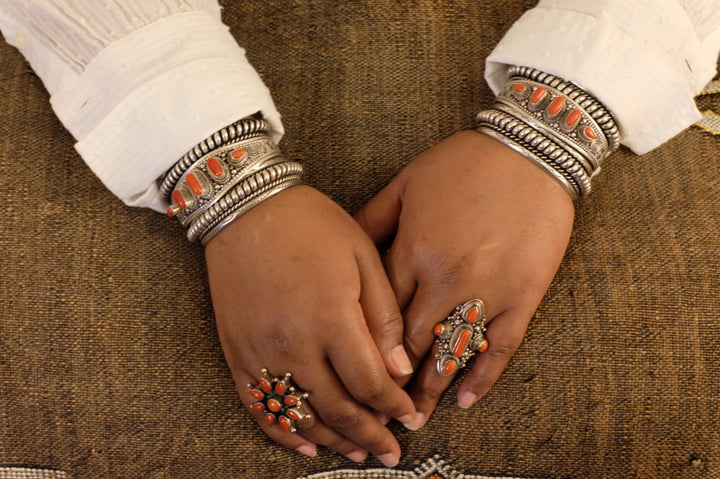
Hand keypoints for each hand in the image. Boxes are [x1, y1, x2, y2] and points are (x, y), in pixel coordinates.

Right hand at [205, 185, 414, 465]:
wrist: (245, 209)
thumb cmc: (311, 226)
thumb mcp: (362, 258)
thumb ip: (383, 317)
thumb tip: (400, 371)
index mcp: (331, 318)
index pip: (371, 384)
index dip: (394, 407)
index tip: (410, 418)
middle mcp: (294, 344)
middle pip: (338, 409)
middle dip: (369, 434)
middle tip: (390, 451)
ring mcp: (260, 353)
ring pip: (302, 416)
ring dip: (333, 440)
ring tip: (357, 453)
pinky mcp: (236, 353)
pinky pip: (260, 407)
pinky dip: (284, 432)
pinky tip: (305, 444)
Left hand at [355, 131, 573, 427]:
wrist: (529, 149)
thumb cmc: (462, 164)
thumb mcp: (405, 184)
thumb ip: (372, 221)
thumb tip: (344, 250)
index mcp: (413, 252)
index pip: (382, 316)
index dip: (367, 351)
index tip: (354, 376)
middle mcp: (446, 279)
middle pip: (412, 345)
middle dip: (393, 383)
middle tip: (378, 413)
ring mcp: (488, 290)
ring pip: (453, 354)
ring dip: (432, 390)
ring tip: (415, 420)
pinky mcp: (524, 295)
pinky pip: (501, 347)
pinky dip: (485, 377)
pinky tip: (468, 399)